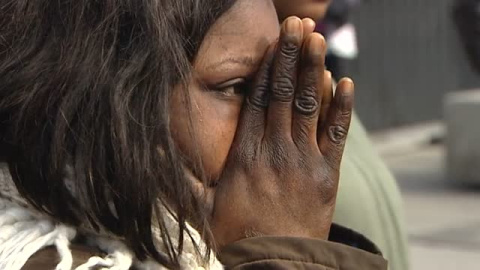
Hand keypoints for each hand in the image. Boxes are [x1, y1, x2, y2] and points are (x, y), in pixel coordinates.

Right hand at [194, 17, 353, 248]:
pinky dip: (342, 108)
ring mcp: (303, 160)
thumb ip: (188, 176)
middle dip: (290, 56)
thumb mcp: (205, 205)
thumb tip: (162, 156)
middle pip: (282, 94)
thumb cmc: (239, 235)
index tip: (271, 44)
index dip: (265, 69)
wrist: (275, 265)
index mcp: (245, 155)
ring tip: (316, 39)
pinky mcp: (327, 174)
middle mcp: (274, 151)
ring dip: (313, 70)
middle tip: (297, 25)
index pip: (257, 101)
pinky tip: (345, 82)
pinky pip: (337, 135)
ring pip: (308, 106)